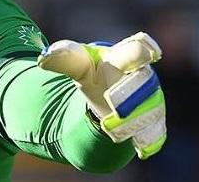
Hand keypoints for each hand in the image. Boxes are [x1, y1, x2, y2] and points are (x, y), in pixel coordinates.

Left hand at [38, 32, 165, 158]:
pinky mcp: (154, 121)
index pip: (136, 49)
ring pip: (149, 110)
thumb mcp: (78, 64)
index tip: (150, 52)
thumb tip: (43, 58)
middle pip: (142, 84)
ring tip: (112, 127)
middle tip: (114, 102)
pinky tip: (141, 148)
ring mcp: (151, 99)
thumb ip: (64, 58)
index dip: (143, 49)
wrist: (108, 95)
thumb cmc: (94, 72)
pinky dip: (149, 139)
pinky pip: (156, 132)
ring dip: (132, 120)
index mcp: (123, 58)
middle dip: (129, 93)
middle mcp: (143, 77)